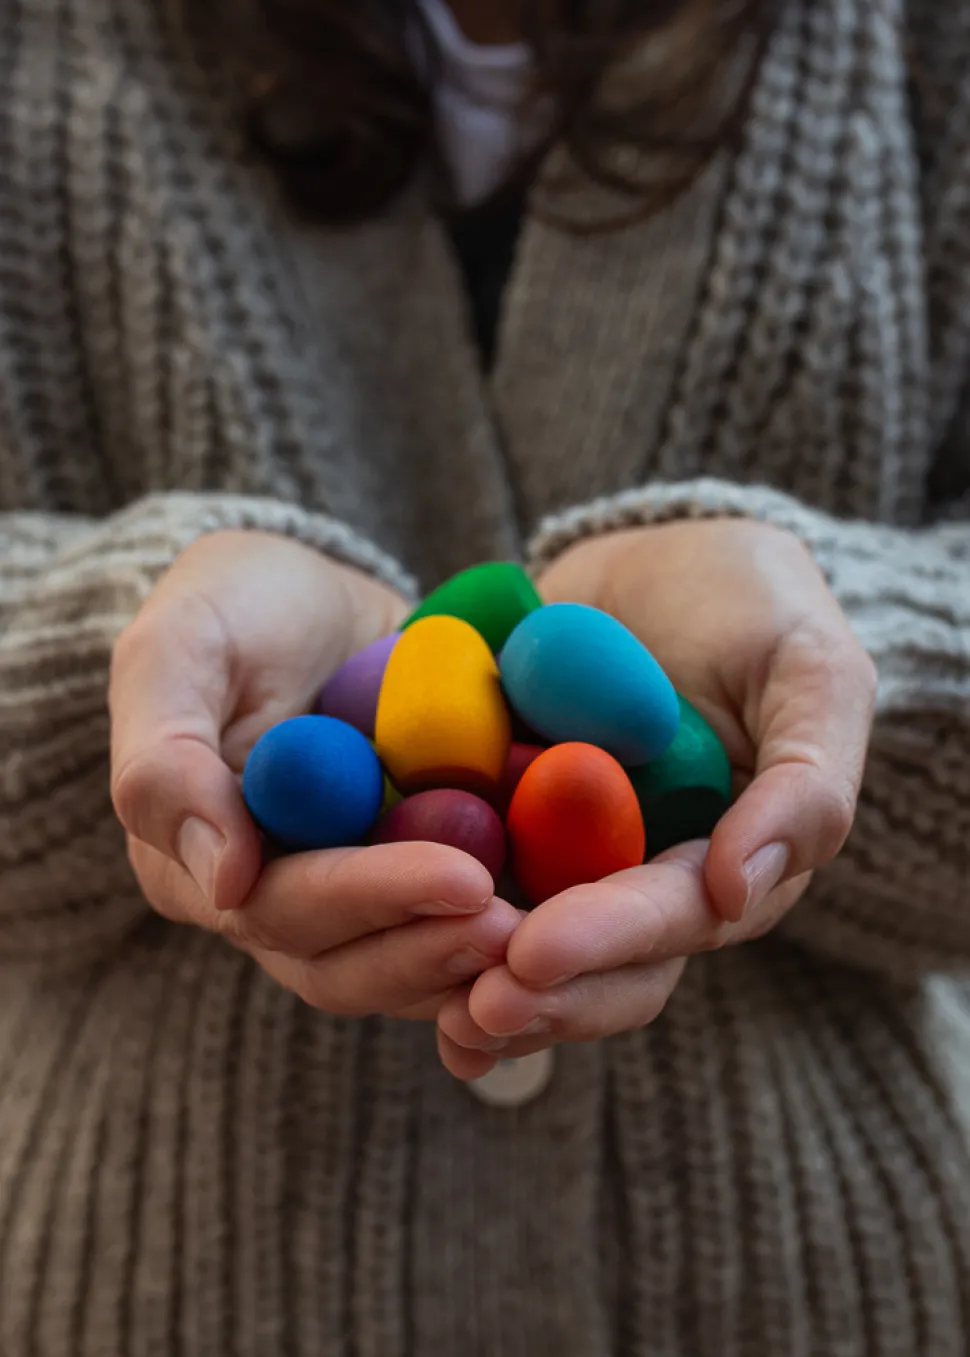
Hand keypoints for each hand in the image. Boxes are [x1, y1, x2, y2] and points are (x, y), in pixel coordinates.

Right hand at [110, 530, 517, 1019]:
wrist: (310, 596)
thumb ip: (168, 760)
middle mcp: (272, 899)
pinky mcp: (411, 876)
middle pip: (350, 962)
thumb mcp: (178, 649)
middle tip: (526, 925)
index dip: (374, 899)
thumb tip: (224, 883)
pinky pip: (456, 921)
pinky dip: (510, 920)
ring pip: (407, 963)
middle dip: (437, 947)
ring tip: (561, 931)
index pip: (285, 909)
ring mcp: (348, 894)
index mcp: (201, 863)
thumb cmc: (235, 607)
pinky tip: (576, 906)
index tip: (463, 877)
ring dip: (478, 958)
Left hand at [437, 518, 875, 1077]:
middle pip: (598, 964)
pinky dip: (422, 917)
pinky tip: (372, 945)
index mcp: (724, 861)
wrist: (659, 555)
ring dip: (475, 983)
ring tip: (427, 1011)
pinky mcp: (499, 819)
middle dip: (538, 992)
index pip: (674, 919)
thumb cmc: (754, 605)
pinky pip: (459, 876)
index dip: (609, 943)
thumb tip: (739, 892)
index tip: (534, 953)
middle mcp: (642, 878)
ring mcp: (566, 856)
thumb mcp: (810, 671)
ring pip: (525, 944)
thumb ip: (806, 780)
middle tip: (468, 1009)